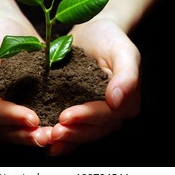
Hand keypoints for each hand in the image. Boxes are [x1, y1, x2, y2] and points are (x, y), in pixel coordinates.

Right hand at [0, 15, 50, 146]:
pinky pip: (27, 126)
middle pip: (2, 129)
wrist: (11, 30)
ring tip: (54, 137)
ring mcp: (2, 113)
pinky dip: (40, 130)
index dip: (10, 116)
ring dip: (33, 137)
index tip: (32, 118)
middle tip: (47, 136)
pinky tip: (57, 132)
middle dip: (24, 134)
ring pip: (15, 133)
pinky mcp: (20, 110)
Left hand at [46, 19, 140, 155]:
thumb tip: (116, 101)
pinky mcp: (83, 114)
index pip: (107, 115)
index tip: (65, 116)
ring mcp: (98, 116)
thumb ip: (127, 75)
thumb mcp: (122, 50)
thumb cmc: (109, 38)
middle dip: (73, 133)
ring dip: (66, 140)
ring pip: (83, 134)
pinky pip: (74, 129)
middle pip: (95, 130)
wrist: (93, 32)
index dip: (87, 118)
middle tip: (52, 133)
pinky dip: (62, 139)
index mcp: (128, 101)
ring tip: (46, 138)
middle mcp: (115, 113)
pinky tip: (46, 142)